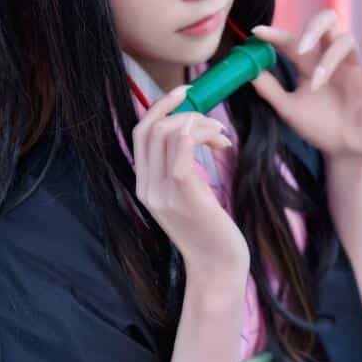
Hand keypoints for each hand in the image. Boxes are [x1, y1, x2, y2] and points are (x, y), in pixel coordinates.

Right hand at [132, 88, 249, 286]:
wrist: (218, 269)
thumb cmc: (210, 231)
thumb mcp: (188, 196)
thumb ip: (181, 168)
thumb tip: (192, 132)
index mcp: (145, 185)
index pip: (140, 133)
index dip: (159, 106)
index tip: (184, 93)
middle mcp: (148, 188)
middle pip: (150, 128)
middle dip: (179, 109)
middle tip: (209, 114)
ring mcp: (164, 192)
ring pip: (168, 133)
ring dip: (199, 123)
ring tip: (221, 137)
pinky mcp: (185, 195)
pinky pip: (183, 150)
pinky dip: (201, 135)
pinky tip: (220, 143)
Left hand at [250, 10, 361, 160]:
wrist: (341, 150)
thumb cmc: (315, 127)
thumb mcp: (288, 109)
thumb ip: (269, 90)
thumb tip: (247, 70)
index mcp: (308, 64)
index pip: (291, 41)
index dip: (275, 34)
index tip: (257, 32)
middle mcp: (330, 59)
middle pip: (326, 23)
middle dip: (313, 28)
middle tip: (301, 47)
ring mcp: (353, 67)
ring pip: (345, 42)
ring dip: (330, 58)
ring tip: (318, 81)